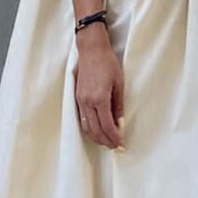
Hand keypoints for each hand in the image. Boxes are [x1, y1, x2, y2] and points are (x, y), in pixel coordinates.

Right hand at [73, 26, 124, 149]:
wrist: (91, 49)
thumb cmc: (107, 63)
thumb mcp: (119, 83)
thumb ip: (118, 105)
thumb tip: (120, 123)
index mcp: (99, 98)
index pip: (107, 125)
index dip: (114, 137)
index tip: (120, 144)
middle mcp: (87, 102)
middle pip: (95, 130)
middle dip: (105, 141)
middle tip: (115, 147)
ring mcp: (80, 100)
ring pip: (86, 127)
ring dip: (96, 138)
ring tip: (106, 143)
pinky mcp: (77, 98)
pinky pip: (81, 119)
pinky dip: (88, 129)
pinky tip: (95, 132)